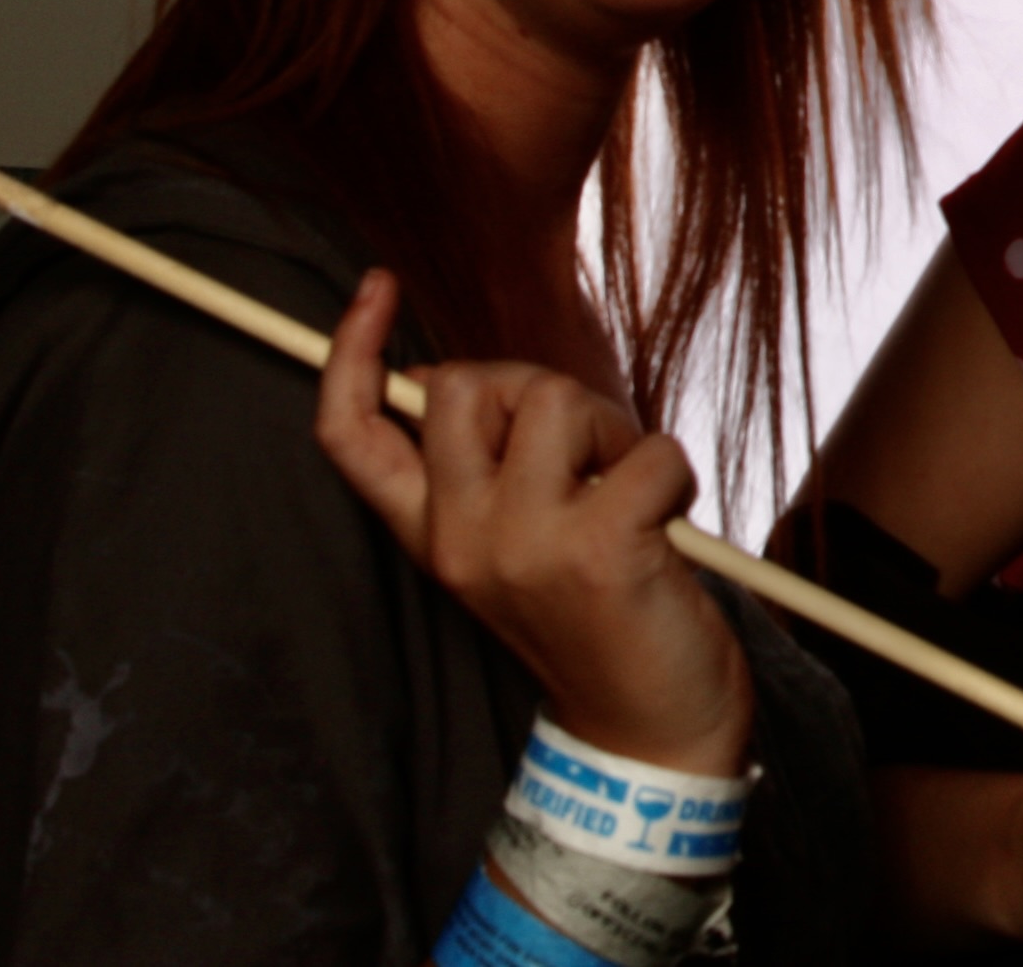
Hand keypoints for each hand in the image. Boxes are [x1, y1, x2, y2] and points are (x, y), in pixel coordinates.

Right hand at [315, 268, 753, 776]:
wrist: (652, 736)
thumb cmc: (595, 615)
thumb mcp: (512, 542)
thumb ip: (485, 467)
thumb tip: (466, 378)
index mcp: (431, 533)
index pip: (349, 435)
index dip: (350, 350)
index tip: (377, 286)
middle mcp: (459, 538)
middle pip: (460, 383)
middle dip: (532, 387)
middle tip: (581, 456)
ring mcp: (522, 546)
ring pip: (553, 397)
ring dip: (610, 430)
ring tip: (627, 496)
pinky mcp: (596, 550)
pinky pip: (646, 449)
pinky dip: (673, 471)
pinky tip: (668, 528)